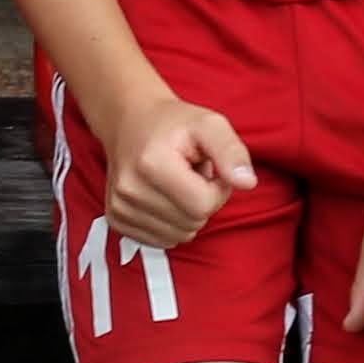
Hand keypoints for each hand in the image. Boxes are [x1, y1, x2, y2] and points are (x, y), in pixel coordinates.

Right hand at [93, 87, 252, 252]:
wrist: (130, 121)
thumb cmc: (174, 123)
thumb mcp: (210, 124)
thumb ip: (232, 152)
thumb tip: (247, 183)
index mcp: (152, 163)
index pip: (203, 205)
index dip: (217, 190)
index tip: (208, 169)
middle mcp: (129, 189)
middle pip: (192, 223)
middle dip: (201, 202)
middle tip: (191, 174)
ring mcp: (119, 206)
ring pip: (178, 236)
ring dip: (186, 213)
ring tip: (176, 184)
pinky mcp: (116, 219)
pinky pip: (160, 241)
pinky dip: (170, 224)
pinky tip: (163, 197)